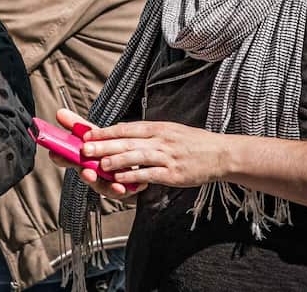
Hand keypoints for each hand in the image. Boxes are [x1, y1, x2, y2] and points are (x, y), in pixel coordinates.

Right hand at [50, 108, 143, 198]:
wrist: (134, 166)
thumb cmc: (110, 150)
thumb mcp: (96, 135)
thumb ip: (79, 125)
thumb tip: (60, 112)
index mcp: (83, 158)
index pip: (67, 159)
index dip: (60, 157)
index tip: (55, 155)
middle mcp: (92, 173)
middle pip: (85, 174)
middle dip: (85, 174)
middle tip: (88, 172)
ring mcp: (106, 183)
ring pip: (102, 186)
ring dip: (107, 186)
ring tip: (114, 184)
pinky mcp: (122, 190)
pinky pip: (121, 191)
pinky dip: (123, 189)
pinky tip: (127, 185)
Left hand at [75, 112, 233, 189]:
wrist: (221, 154)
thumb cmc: (191, 142)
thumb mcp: (169, 130)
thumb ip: (146, 133)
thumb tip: (120, 133)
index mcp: (157, 128)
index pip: (126, 128)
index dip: (105, 132)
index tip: (87, 134)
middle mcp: (161, 140)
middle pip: (127, 142)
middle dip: (104, 145)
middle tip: (85, 148)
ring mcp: (168, 157)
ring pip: (137, 157)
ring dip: (117, 160)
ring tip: (99, 163)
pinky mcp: (175, 174)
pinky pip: (151, 174)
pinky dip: (135, 176)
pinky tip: (121, 178)